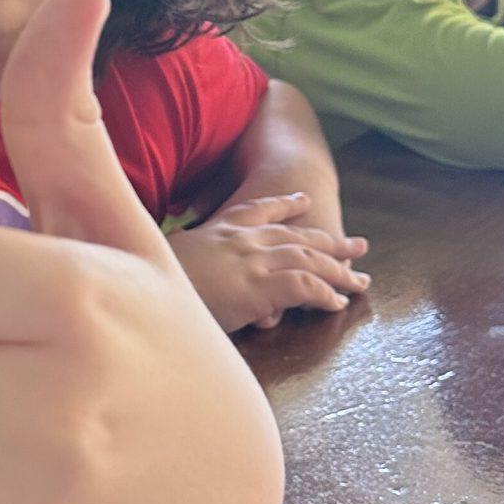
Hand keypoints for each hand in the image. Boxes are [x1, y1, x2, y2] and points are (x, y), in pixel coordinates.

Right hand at [169, 193, 368, 331]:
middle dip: (331, 242)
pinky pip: (304, 287)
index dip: (286, 205)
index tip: (304, 201)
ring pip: (310, 260)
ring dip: (339, 272)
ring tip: (360, 281)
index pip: (261, 210)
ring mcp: (254, 261)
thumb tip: (188, 271)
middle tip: (359, 246)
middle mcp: (244, 239)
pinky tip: (336, 303)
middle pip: (298, 236)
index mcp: (222, 229)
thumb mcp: (167, 256)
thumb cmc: (149, 277)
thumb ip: (188, 258)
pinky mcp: (260, 286)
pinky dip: (324, 294)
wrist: (143, 289)